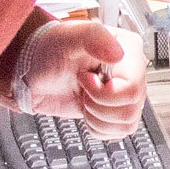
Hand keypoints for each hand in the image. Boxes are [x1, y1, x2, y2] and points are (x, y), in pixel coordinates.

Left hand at [15, 20, 147, 139]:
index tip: (84, 78)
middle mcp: (132, 73)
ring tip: (85, 98)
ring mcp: (124, 94)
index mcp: (129, 51)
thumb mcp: (71, 36)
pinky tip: (87, 109)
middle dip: (98, 105)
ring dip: (97, 117)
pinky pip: (118, 132)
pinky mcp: (115, 111)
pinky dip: (98, 126)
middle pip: (131, 109)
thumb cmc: (52, 48)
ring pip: (126, 123)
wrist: (36, 69)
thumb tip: (118, 54)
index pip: (133, 87)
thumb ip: (95, 37)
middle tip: (83, 89)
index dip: (104, 92)